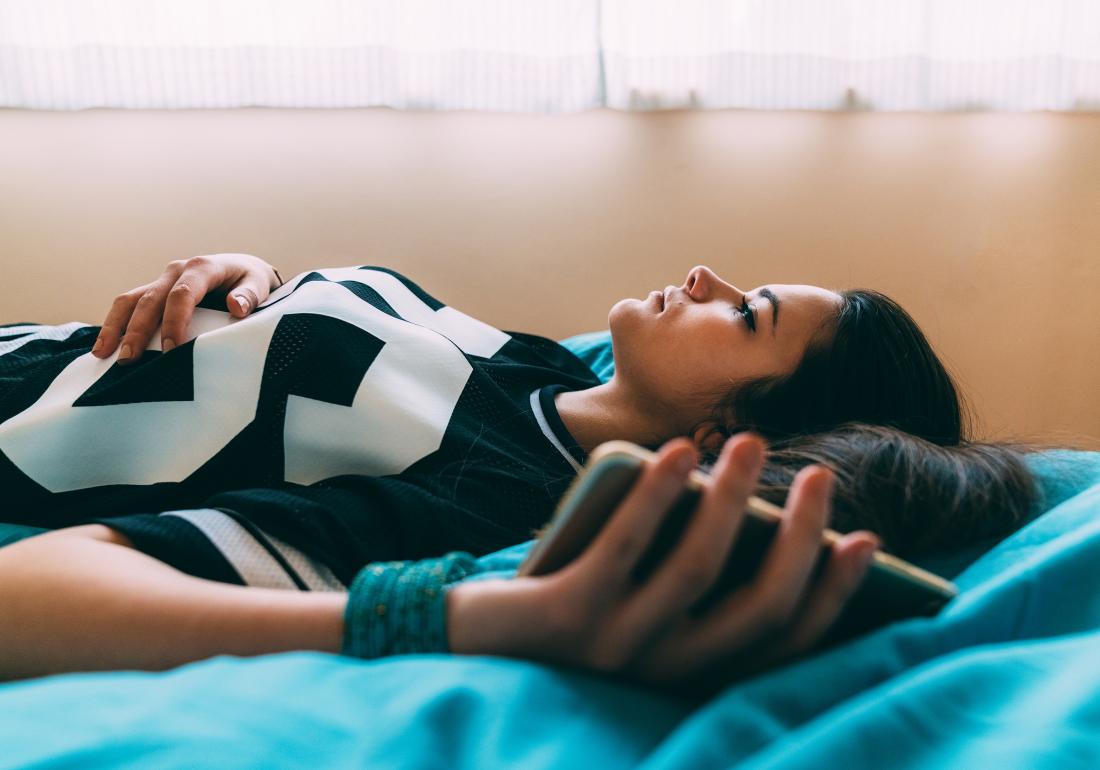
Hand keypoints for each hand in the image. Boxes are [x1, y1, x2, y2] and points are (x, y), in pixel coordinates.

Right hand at [92, 253, 280, 362]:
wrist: (242, 269)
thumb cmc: (251, 280)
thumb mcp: (259, 284)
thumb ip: (250, 295)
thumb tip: (236, 306)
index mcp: (202, 267)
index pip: (182, 294)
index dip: (174, 322)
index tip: (172, 350)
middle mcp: (177, 271)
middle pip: (150, 299)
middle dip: (138, 330)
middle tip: (129, 359)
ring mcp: (162, 280)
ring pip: (131, 300)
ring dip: (116, 326)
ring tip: (103, 354)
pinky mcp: (154, 291)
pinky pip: (129, 305)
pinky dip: (115, 324)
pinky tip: (104, 347)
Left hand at [446, 434, 879, 690]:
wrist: (478, 643)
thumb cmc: (579, 609)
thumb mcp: (647, 604)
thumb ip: (696, 577)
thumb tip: (756, 512)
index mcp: (694, 672)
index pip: (784, 641)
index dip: (833, 592)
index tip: (867, 538)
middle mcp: (666, 670)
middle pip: (758, 606)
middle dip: (801, 538)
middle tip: (822, 476)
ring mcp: (618, 646)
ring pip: (697, 569)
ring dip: (732, 499)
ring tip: (748, 443)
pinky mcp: (570, 615)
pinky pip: (624, 548)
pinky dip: (656, 496)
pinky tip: (675, 453)